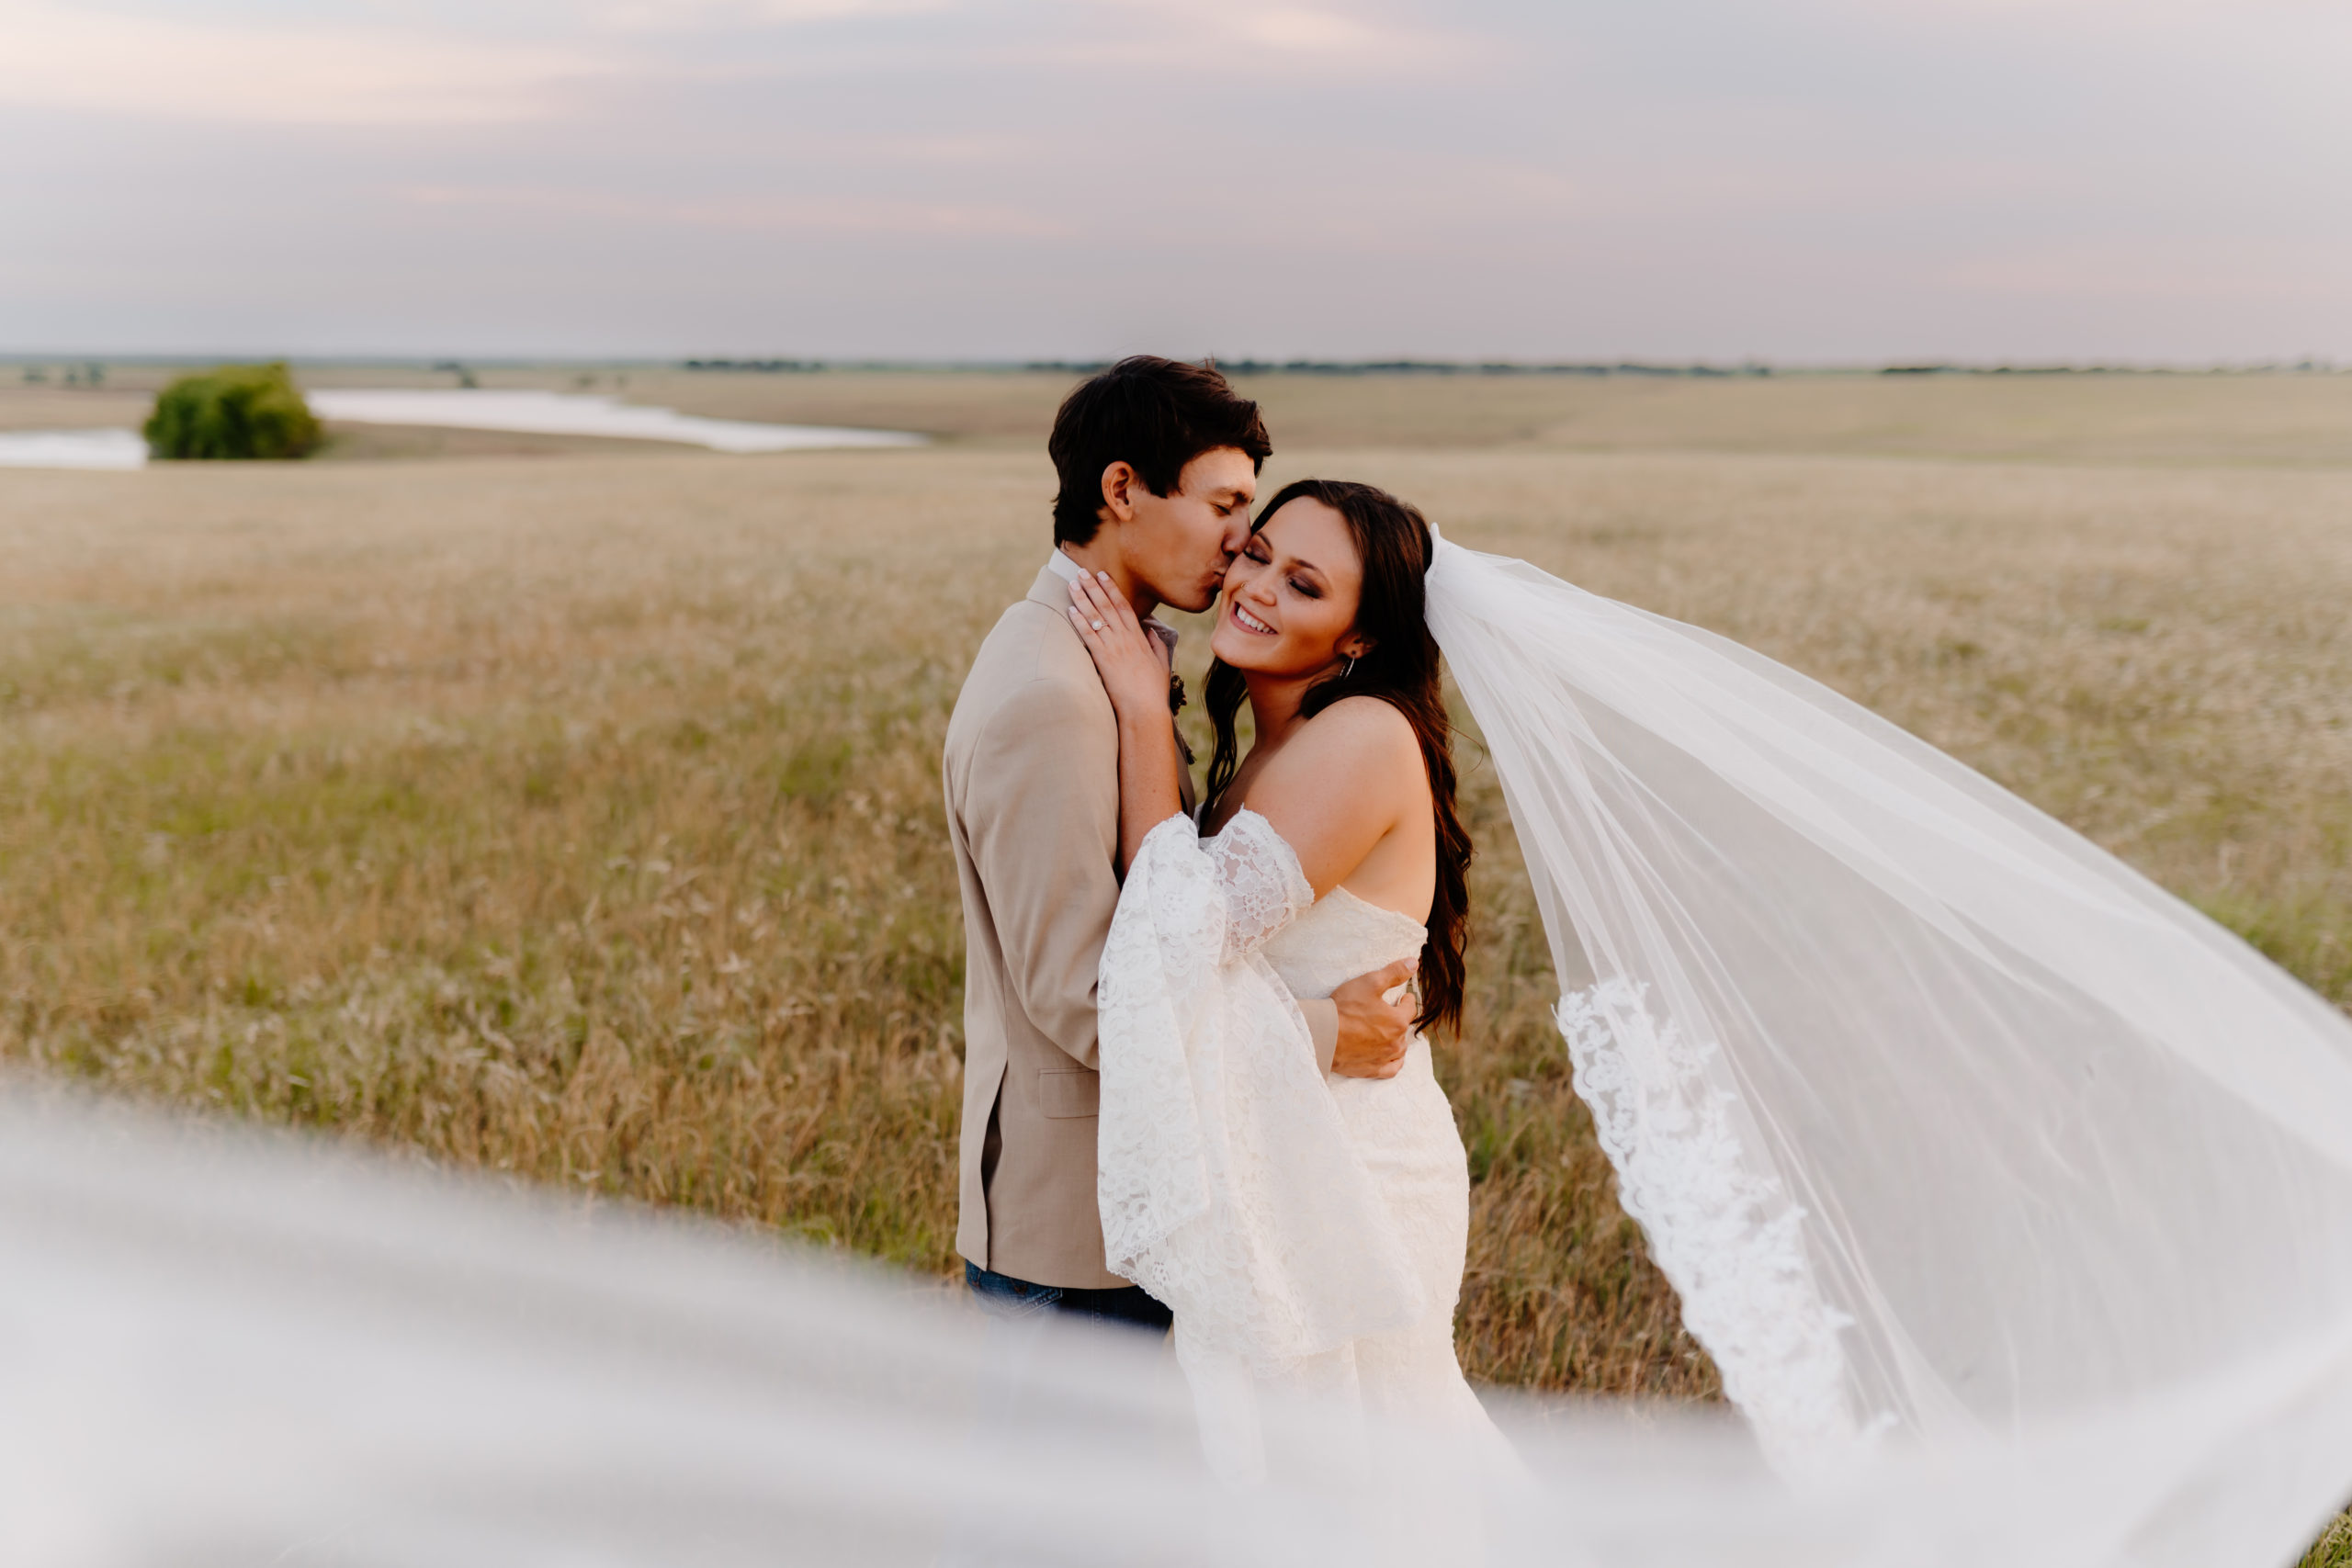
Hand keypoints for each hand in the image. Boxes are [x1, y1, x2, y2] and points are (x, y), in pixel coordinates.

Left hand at [1067, 571, 1171, 719]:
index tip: (1103, 575)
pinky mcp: (1103, 659)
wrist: (1145, 709)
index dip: (1112, 589)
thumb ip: (1157, 645)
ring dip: (1083, 599)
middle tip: (1082, 572)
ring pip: (1096, 617)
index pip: (1124, 607)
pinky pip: (1089, 636)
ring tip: (1072, 584)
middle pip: (1107, 606)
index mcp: (1139, 638)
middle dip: (1093, 587)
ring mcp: (1114, 648)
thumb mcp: (1161, 664)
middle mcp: (1125, 638)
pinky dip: (1079, 621)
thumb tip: (1151, 631)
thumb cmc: (1153, 691)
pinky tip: (1070, 610)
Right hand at [1329, 958, 1416, 1078]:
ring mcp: (1384, 1058)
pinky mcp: (1372, 1070)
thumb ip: (1394, 973)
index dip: (1406, 1000)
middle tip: (1391, 1012)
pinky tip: (1392, 1057)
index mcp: (1397, 1021)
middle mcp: (1395, 1042)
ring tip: (1390, 1032)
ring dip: (1398, 1039)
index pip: (1410, 1008)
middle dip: (1400, 1019)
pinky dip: (1394, 1062)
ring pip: (1400, 1049)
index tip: (1403, 997)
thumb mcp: (1370, 982)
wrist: (1322, 1035)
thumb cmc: (1344, 1008)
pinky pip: (1391, 1069)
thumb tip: (1414, 963)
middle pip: (1405, 1029)